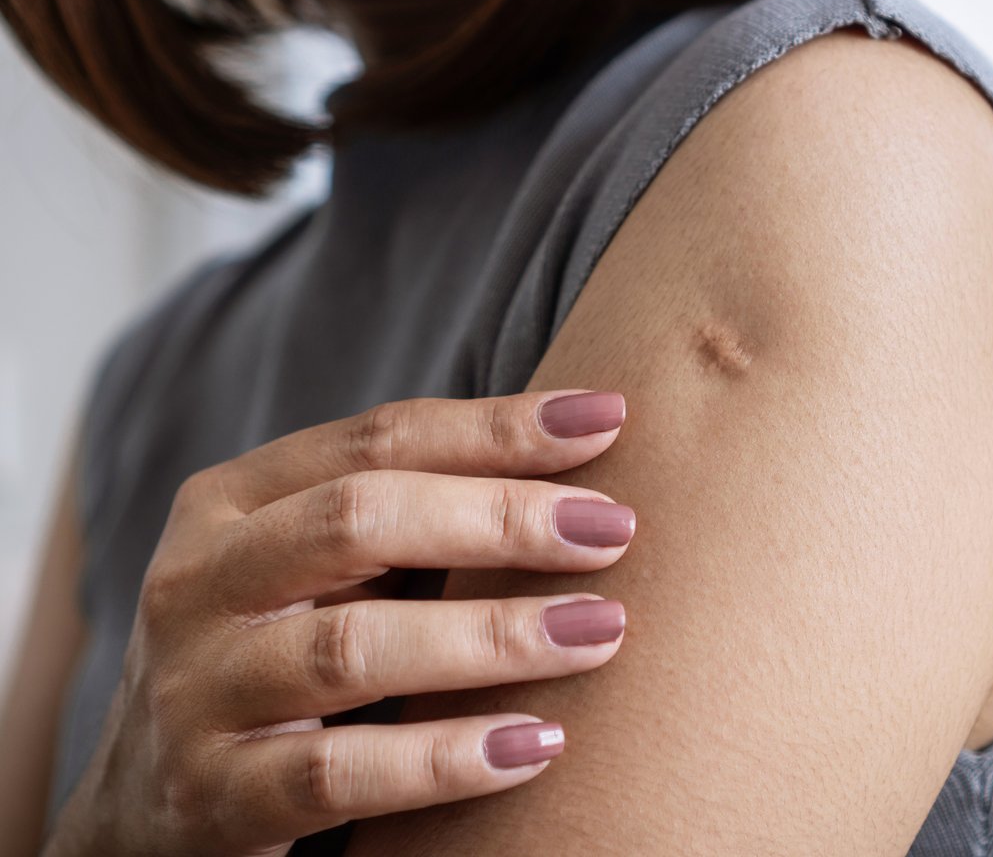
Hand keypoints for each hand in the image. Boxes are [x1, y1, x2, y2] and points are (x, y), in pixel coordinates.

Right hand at [44, 389, 635, 856]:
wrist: (141, 811)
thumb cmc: (274, 654)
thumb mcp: (309, 569)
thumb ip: (405, 518)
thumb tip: (581, 460)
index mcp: (229, 503)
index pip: (376, 441)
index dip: (496, 427)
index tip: (608, 418)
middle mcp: (197, 583)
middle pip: (360, 520)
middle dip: (501, 517)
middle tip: (613, 529)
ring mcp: (195, 692)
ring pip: (354, 649)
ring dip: (494, 635)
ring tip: (601, 631)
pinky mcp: (212, 797)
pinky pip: (341, 772)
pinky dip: (448, 756)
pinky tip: (538, 743)